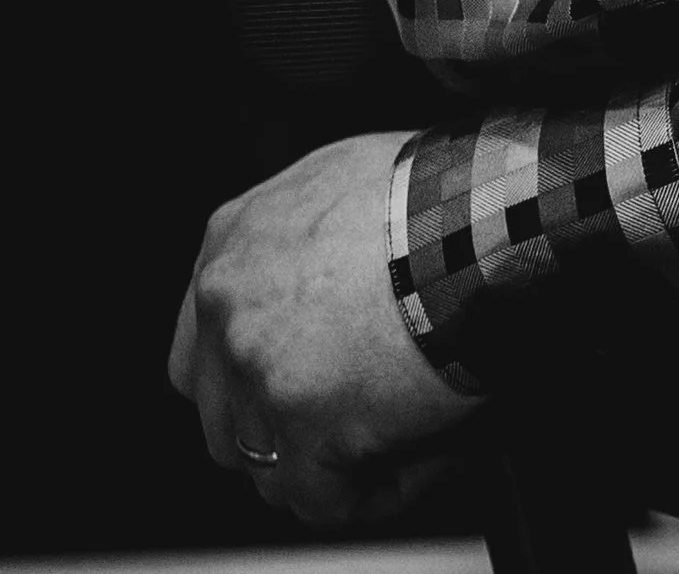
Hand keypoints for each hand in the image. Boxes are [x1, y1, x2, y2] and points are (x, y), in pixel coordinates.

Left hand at [168, 130, 480, 524]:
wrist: (477, 224)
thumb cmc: (436, 193)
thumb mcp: (340, 176)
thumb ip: (298, 229)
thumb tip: (320, 264)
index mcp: (231, 247)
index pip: (202, 347)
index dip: (251, 377)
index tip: (304, 381)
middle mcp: (228, 311)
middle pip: (224, 414)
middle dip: (283, 429)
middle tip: (354, 415)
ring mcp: (260, 375)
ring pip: (268, 467)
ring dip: (330, 465)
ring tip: (405, 438)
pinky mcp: (305, 431)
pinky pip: (324, 501)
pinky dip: (378, 492)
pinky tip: (427, 458)